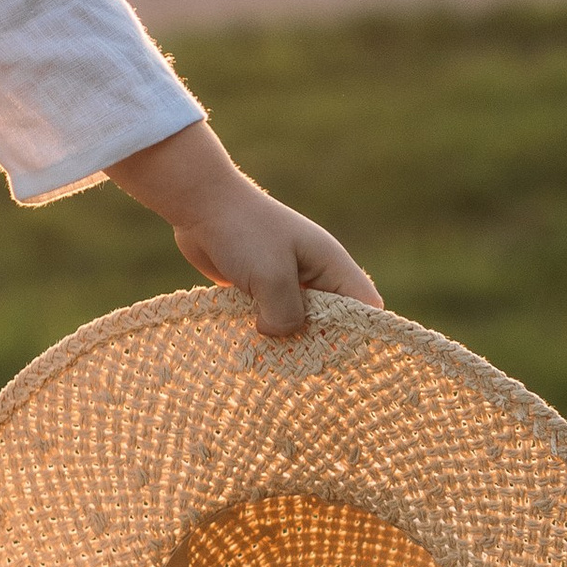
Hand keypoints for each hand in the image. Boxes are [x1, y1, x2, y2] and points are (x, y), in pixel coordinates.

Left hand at [107, 118, 379, 338]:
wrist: (201, 205)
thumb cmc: (244, 232)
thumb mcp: (272, 277)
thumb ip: (286, 315)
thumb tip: (280, 336)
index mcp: (331, 264)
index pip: (365, 305)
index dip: (359, 332)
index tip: (336, 356)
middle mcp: (314, 273)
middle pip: (332, 320)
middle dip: (317, 343)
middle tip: (294, 361)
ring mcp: (287, 280)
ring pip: (298, 322)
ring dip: (285, 339)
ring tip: (268, 355)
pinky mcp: (260, 287)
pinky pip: (270, 317)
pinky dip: (263, 330)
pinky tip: (248, 341)